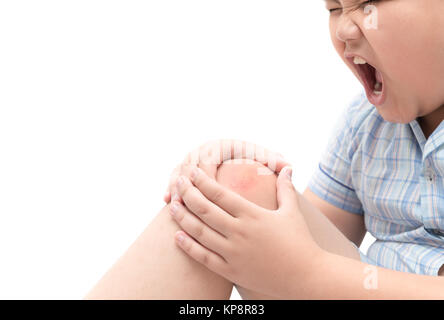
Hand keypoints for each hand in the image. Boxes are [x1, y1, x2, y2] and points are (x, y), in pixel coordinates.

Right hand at [163, 139, 289, 203]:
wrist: (231, 154)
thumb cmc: (249, 158)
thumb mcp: (260, 157)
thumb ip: (272, 161)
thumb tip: (289, 166)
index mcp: (221, 145)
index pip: (210, 158)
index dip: (206, 175)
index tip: (208, 192)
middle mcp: (203, 149)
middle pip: (190, 164)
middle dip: (186, 184)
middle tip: (185, 201)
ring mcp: (191, 158)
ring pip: (178, 171)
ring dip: (175, 187)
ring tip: (174, 205)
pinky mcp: (183, 168)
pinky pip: (173, 177)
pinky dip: (170, 188)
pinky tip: (168, 203)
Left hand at [168, 165, 323, 298]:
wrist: (306, 278)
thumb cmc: (300, 242)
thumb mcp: (292, 212)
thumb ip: (286, 188)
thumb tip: (288, 168)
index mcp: (252, 215)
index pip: (220, 194)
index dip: (202, 181)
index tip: (192, 171)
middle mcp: (240, 232)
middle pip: (204, 209)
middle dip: (187, 193)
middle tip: (178, 182)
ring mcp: (233, 253)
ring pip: (199, 232)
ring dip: (182, 217)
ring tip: (171, 204)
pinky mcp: (231, 271)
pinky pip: (203, 257)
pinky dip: (188, 246)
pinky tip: (177, 236)